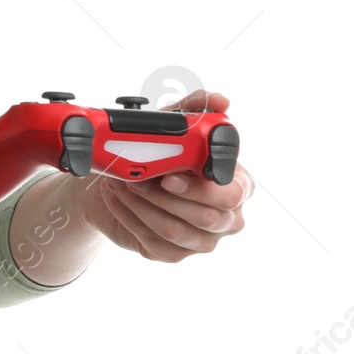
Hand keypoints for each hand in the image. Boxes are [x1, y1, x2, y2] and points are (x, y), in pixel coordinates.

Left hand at [80, 89, 253, 261]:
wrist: (116, 183)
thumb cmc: (155, 154)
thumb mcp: (171, 126)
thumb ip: (195, 110)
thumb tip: (220, 99)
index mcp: (237, 185)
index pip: (230, 193)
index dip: (198, 187)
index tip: (168, 175)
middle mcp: (227, 217)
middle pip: (205, 217)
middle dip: (162, 196)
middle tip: (133, 178)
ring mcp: (202, 240)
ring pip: (173, 230)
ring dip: (139, 204)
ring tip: (118, 183)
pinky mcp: (174, 254)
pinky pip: (152, 241)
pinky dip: (128, 216)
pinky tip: (116, 198)